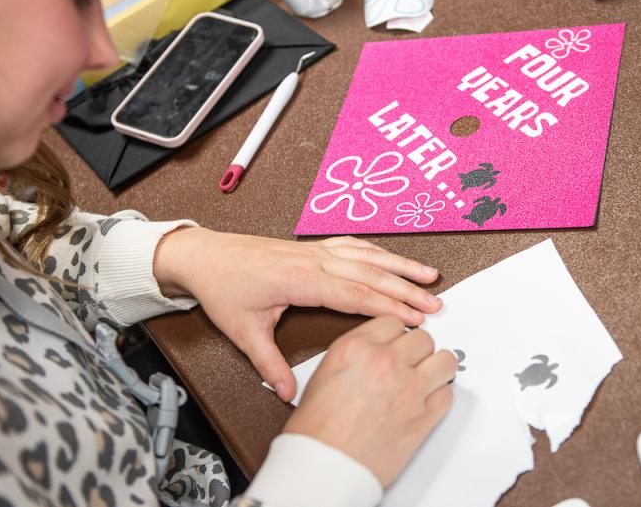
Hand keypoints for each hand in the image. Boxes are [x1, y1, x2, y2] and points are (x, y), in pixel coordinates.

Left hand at [153, 228, 440, 400]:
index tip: (412, 318)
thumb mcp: (243, 331)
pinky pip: (354, 246)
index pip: (354, 294)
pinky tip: (394, 259)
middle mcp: (313, 260)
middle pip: (370, 274)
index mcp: (300, 278)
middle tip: (435, 304)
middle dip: (406, 289)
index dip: (387, 306)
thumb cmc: (223, 289)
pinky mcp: (312, 247)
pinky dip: (378, 251)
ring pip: (367, 256)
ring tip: (430, 276)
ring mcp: (314, 250)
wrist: (205, 256)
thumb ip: (268, 363)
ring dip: (400, 266)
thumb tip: (286, 393)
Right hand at [283, 317, 456, 486]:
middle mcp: (385, 362)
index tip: (397, 343)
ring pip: (444, 361)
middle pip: (422, 339)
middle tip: (411, 362)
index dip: (395, 335)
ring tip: (428, 376)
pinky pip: (447, 394)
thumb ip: (356, 355)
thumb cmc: (316, 430)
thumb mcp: (325, 373)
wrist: (324, 466)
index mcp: (356, 347)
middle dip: (416, 351)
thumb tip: (375, 352)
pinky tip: (428, 399)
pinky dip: (440, 396)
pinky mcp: (425, 416)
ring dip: (436, 368)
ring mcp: (409, 388)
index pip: (393, 323)